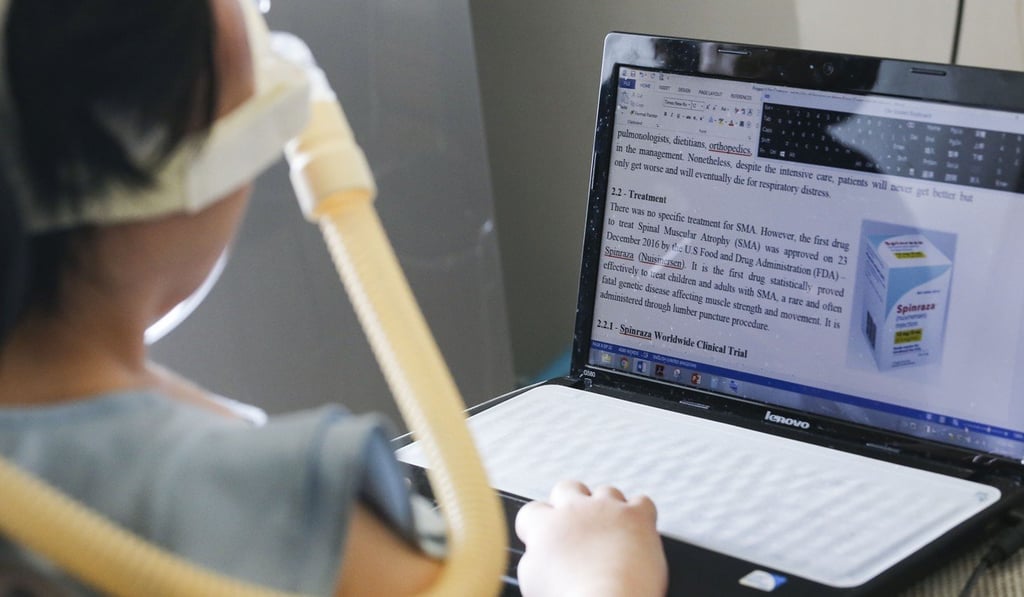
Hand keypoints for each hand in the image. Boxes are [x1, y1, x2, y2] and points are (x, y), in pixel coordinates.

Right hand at [515, 480, 667, 596]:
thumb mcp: (531, 580)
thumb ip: (534, 555)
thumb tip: (540, 552)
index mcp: (545, 525)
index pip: (532, 511)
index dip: (537, 525)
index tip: (546, 538)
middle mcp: (575, 508)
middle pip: (567, 488)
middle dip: (570, 504)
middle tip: (578, 528)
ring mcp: (607, 508)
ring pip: (605, 492)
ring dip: (607, 509)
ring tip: (611, 534)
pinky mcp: (637, 515)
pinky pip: (641, 502)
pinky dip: (640, 515)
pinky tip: (637, 532)